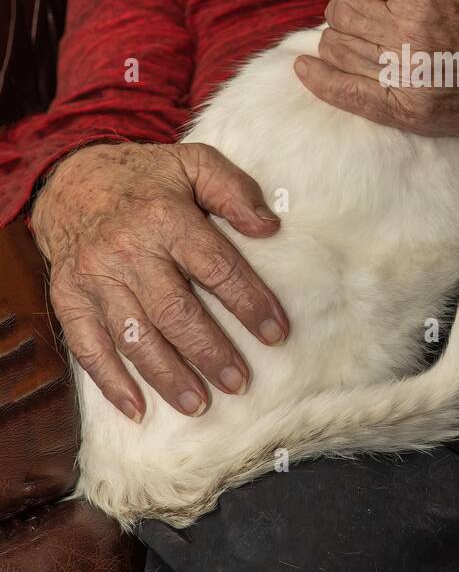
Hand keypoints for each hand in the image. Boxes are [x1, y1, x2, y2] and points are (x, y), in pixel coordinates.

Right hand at [30, 142, 290, 421]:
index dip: (250, 303)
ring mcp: (95, 277)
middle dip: (211, 353)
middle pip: (176, 312)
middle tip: (240, 382)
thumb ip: (234, 191)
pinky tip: (138, 409)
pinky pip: (88, 346)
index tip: (277, 333)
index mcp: (165, 216)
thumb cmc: (146, 178)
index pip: (217, 267)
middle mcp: (128, 250)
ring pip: (135, 337)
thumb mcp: (195, 163)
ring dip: (168, 376)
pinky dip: (111, 382)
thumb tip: (268, 228)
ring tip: (200, 404)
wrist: (71, 178)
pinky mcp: (68, 298)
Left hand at [295, 0, 458, 152]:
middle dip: (346, 4)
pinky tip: (305, 67)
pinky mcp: (406, 110)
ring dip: (340, 36)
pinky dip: (318, 78)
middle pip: (339, 9)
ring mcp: (406, 73)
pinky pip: (343, 91)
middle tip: (367, 8)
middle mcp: (408, 29)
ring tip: (362, 35)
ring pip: (337, 45)